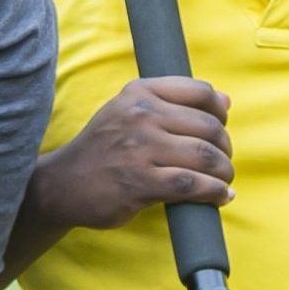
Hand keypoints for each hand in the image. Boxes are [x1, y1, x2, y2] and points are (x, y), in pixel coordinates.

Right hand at [34, 77, 232, 231]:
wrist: (62, 184)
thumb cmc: (104, 149)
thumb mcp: (129, 112)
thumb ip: (174, 104)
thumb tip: (226, 101)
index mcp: (139, 93)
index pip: (200, 92)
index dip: (219, 113)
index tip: (219, 129)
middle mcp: (140, 115)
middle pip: (209, 127)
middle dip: (224, 148)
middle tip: (221, 162)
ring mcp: (140, 149)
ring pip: (206, 156)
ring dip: (224, 172)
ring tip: (222, 181)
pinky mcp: (140, 182)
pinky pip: (193, 185)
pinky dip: (214, 192)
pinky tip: (219, 197)